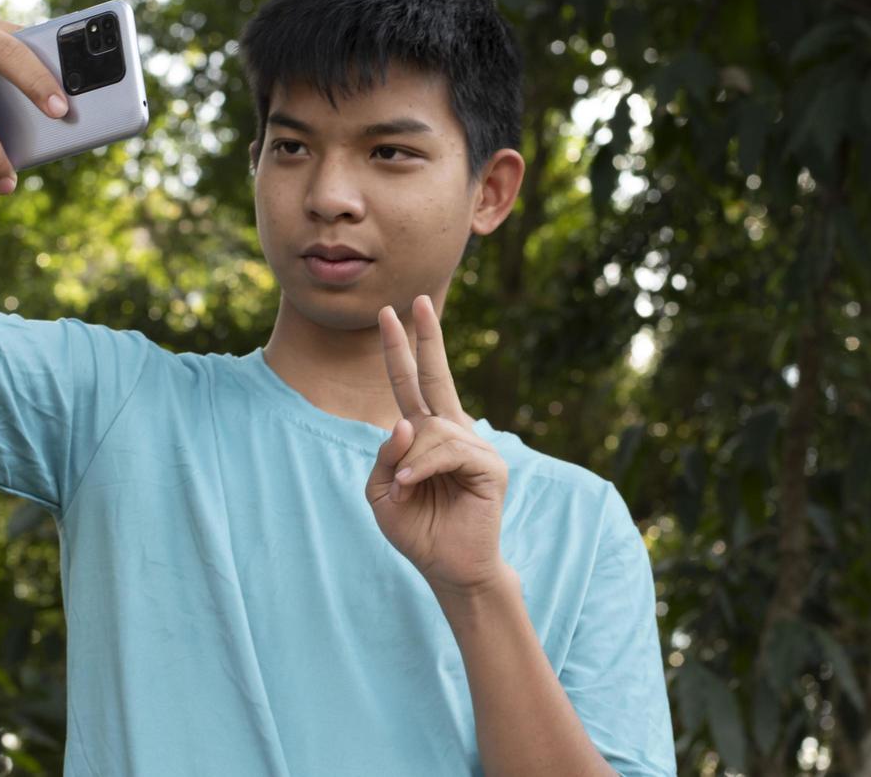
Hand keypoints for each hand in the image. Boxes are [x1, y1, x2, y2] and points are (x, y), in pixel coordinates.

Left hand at [364, 294, 510, 597]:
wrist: (448, 569)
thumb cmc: (417, 530)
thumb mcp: (381, 492)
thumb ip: (383, 455)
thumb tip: (405, 421)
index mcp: (427, 434)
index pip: (412, 383)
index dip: (402, 348)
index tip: (394, 313)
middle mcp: (453, 431)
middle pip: (435, 375)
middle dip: (423, 338)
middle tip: (416, 300)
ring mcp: (475, 446)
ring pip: (429, 428)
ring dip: (407, 461)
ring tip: (403, 488)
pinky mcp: (490, 465)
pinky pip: (447, 450)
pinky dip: (421, 468)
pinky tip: (411, 485)